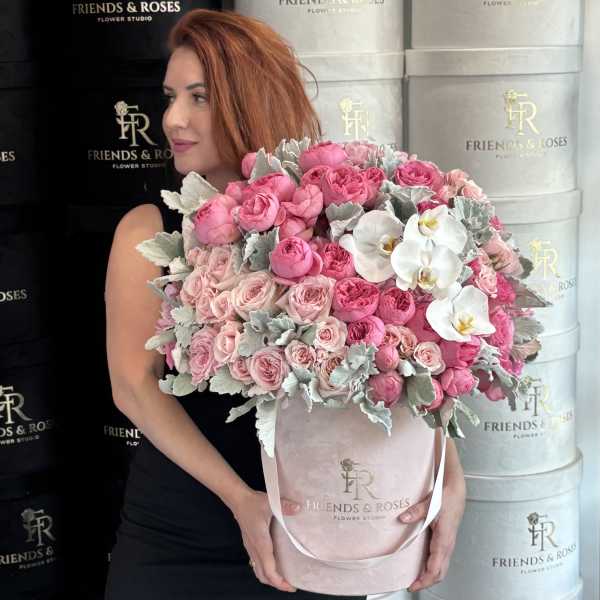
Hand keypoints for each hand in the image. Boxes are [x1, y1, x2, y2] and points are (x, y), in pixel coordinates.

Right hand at [231, 488, 300, 592]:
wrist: (237, 500)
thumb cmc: (253, 502)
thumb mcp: (270, 502)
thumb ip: (285, 506)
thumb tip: (298, 508)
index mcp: (260, 542)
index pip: (268, 569)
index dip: (279, 581)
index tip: (291, 586)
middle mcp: (254, 548)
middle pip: (263, 575)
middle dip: (276, 584)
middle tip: (291, 584)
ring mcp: (251, 547)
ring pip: (258, 570)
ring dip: (270, 578)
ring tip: (284, 577)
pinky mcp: (250, 544)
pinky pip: (257, 563)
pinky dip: (266, 570)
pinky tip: (274, 564)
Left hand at [398, 440, 466, 592]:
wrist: (456, 489)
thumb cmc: (446, 496)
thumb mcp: (431, 503)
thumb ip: (416, 511)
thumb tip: (402, 518)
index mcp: (444, 539)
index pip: (435, 567)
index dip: (424, 579)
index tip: (413, 585)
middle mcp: (448, 544)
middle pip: (440, 572)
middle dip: (427, 582)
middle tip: (412, 585)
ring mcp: (448, 543)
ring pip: (442, 567)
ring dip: (430, 575)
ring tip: (416, 578)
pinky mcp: (446, 539)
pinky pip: (441, 558)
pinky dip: (433, 566)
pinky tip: (424, 564)